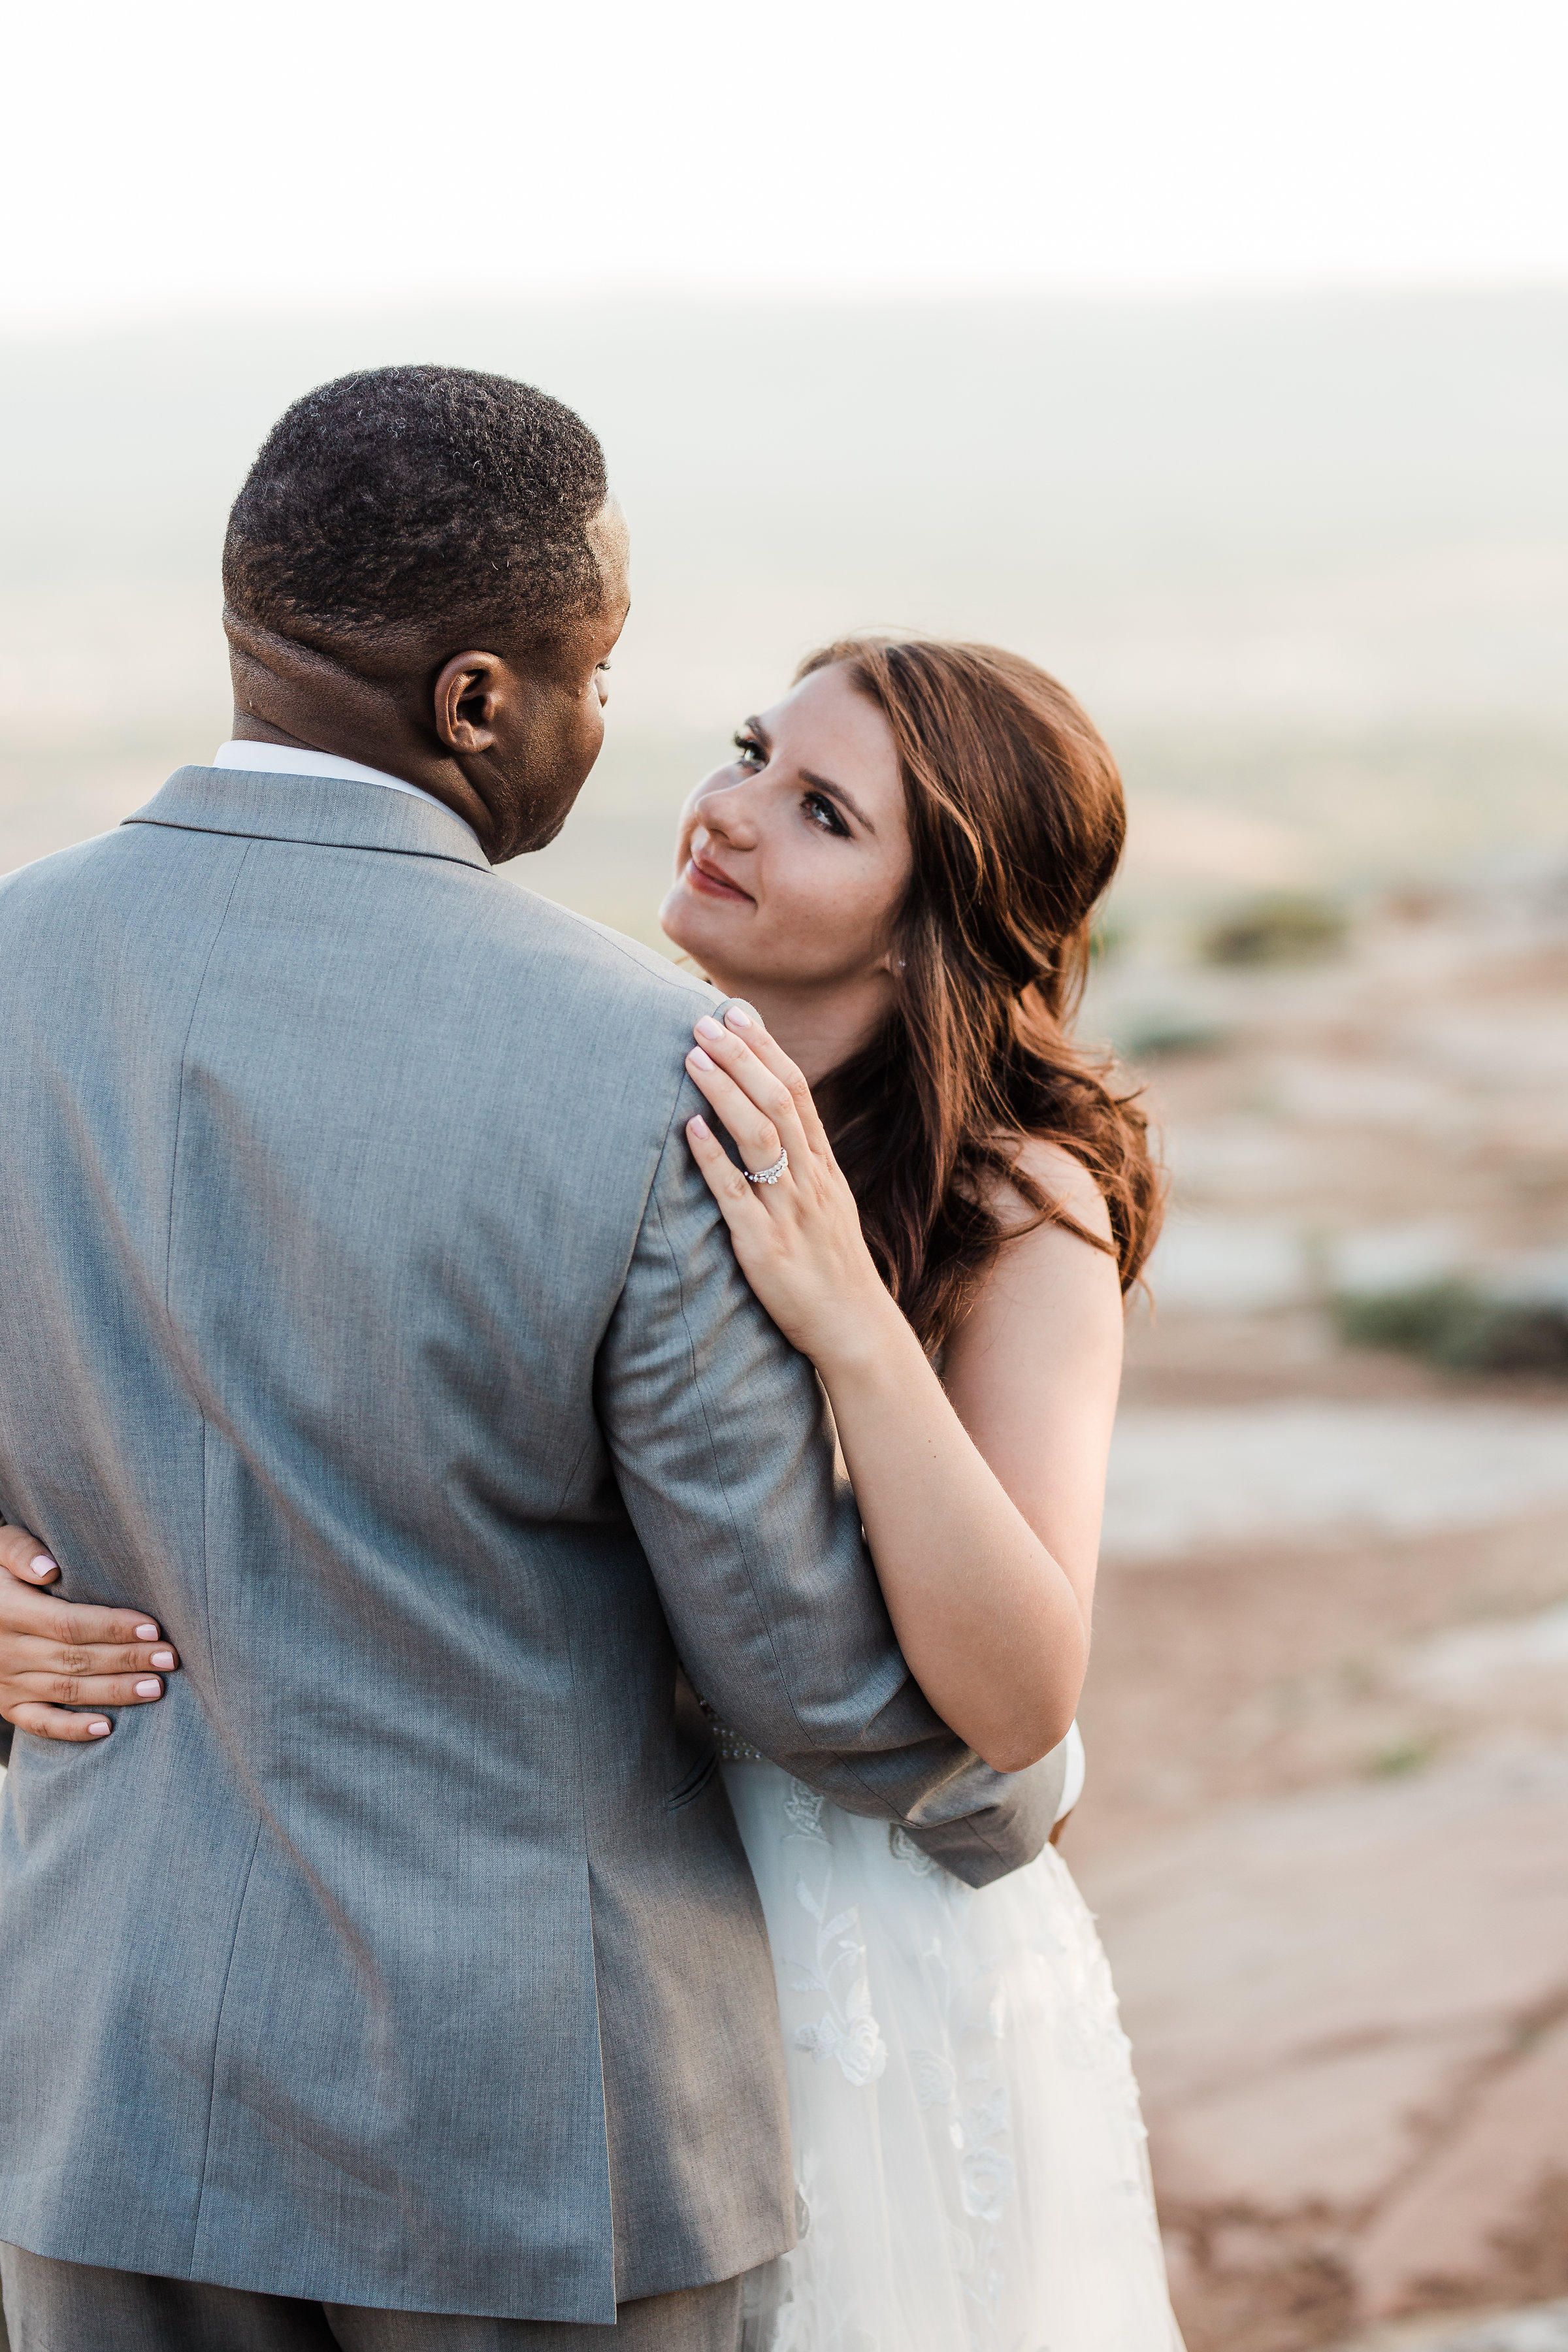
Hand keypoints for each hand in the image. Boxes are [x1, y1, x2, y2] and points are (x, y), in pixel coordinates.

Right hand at [0, 1524, 178, 1741]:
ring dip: (114, 1692)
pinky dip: (73, 1729)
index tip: (153, 1628)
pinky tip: (108, 1728)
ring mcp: (7, 1683)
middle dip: (127, 1659)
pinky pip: (40, 1723)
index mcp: (9, 1612)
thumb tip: (49, 1569)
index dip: (112, 1627)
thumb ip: (20, 1552)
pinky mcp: (7, 1705)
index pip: (69, 1624)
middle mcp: (7, 1652)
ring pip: (67, 1691)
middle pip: (77, 1659)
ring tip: (156, 1687)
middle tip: (169, 1658)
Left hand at [683, 1006, 897, 1369]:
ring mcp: (789, 1211)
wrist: (855, 1328)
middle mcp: (810, 1180)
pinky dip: (713, 1156)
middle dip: (741, 1055)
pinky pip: (736, 1193)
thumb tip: (768, 1125)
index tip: (737, 1011)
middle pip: (778, 1102)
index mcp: (824, 1167)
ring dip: (725, 1090)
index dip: (765, 1048)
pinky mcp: (764, 1245)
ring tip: (693, 1055)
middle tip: (705, 1018)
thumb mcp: (826, 1206)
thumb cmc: (833, 1269)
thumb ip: (800, 1166)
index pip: (797, 1091)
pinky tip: (690, 1126)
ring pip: (760, 1136)